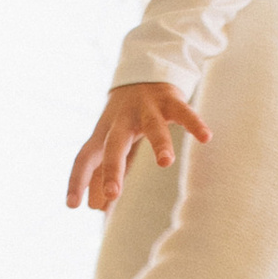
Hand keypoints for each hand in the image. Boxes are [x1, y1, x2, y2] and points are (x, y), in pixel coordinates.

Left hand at [68, 78, 210, 211]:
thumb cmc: (126, 117)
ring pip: (152, 126)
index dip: (77, 180)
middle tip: (113, 193)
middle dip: (112, 168)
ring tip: (166, 163)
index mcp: (104, 133)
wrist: (143, 71)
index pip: (85, 157)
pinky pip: (183, 112)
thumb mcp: (113, 143)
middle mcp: (122, 121)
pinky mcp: (170, 100)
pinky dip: (194, 124)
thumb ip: (104, 173)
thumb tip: (95, 207)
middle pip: (114, 145)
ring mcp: (146, 109)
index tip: (71, 205)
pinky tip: (205, 137)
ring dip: (159, 143)